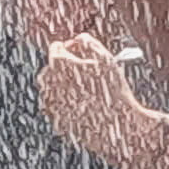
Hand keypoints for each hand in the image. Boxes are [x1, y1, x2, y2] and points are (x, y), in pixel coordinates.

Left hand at [39, 34, 158, 168]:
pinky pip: (57, 107)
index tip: (80, 54)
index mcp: (58, 64)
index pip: (55, 48)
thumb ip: (87, 41)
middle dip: (65, 68)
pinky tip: (86, 105)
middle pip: (51, 68)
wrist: (120, 128)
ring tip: (88, 91)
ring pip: (52, 88)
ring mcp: (51, 104)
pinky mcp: (56, 120)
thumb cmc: (115, 93)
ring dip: (65, 86)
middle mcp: (48, 84)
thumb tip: (77, 40)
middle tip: (85, 72)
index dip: (70, 48)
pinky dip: (67, 104)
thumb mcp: (106, 58)